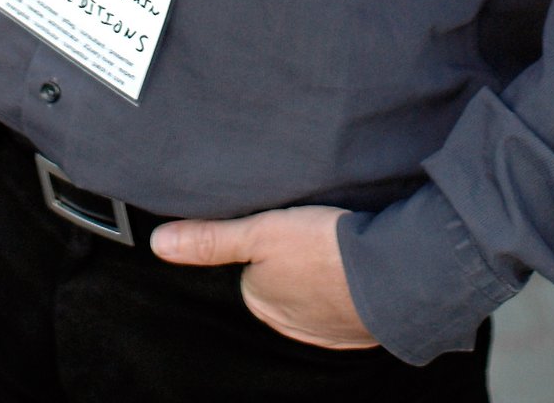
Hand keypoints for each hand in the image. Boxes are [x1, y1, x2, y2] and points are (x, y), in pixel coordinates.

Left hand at [150, 205, 376, 349]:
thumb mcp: (260, 232)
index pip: (251, 269)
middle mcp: (290, 324)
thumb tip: (161, 243)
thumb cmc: (324, 250)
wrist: (392, 274)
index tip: (282, 224)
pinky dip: (349, 285)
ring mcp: (327, 329)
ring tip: (333, 243)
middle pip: (282, 281)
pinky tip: (355, 264)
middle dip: (294, 259)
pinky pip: (346, 301)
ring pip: (315, 292)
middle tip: (311, 229)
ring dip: (323, 272)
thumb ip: (211, 238)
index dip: (265, 241)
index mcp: (262, 302)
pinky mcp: (360, 327)